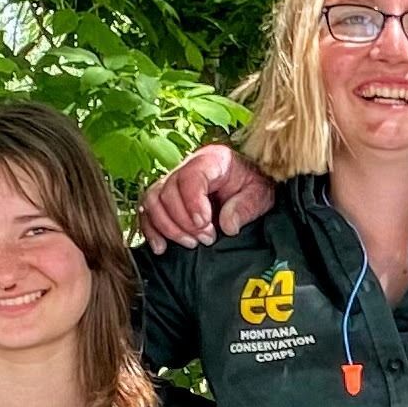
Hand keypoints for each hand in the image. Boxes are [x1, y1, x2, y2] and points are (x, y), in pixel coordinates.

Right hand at [142, 142, 276, 247]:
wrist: (248, 184)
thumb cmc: (253, 185)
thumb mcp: (261, 194)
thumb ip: (246, 207)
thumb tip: (227, 226)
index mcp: (211, 159)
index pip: (189, 176)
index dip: (192, 202)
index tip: (204, 224)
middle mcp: (186, 166)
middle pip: (168, 191)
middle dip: (184, 222)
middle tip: (206, 238)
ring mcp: (172, 181)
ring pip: (153, 201)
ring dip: (168, 227)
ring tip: (190, 243)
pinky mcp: (164, 198)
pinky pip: (147, 212)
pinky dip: (151, 230)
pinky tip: (161, 247)